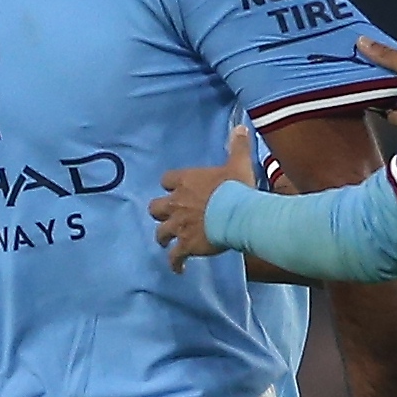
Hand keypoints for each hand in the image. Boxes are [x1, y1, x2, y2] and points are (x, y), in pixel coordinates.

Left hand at [151, 125, 256, 270]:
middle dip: (159, 213)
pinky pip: (174, 257)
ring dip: (163, 238)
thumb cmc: (237, 187)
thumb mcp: (238, 163)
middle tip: (167, 218)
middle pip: (155, 208)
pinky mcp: (185, 245)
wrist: (237, 214)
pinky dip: (175, 264)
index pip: (167, 180)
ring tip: (167, 243)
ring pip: (160, 233)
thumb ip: (237, 145)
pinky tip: (179, 269)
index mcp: (185, 182)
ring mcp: (178, 226)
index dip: (171, 185)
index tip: (176, 189)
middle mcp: (176, 203)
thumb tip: (240, 127)